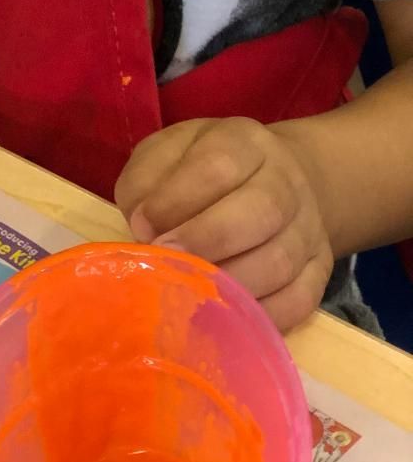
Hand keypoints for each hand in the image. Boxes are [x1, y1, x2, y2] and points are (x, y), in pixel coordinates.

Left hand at [114, 117, 333, 331]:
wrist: (272, 180)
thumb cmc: (200, 170)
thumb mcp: (167, 153)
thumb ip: (147, 180)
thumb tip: (142, 226)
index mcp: (244, 141)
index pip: (218, 164)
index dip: (177, 198)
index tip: (143, 226)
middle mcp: (285, 181)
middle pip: (260, 210)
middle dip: (207, 241)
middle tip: (168, 259)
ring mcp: (307, 228)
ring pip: (280, 261)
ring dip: (230, 284)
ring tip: (191, 293)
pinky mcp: (319, 271)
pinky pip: (300, 300)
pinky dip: (262, 316)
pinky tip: (227, 319)